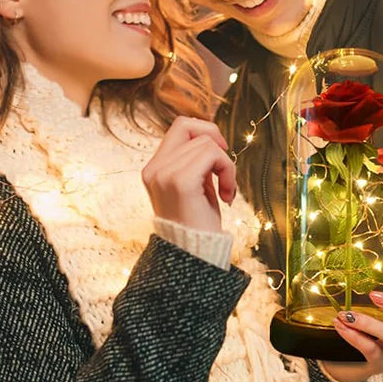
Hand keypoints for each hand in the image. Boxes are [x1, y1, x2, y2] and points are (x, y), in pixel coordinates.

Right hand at [142, 116, 235, 232]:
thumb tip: (213, 137)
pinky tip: (226, 195)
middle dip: (218, 149)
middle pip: (194, 130)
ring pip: (207, 143)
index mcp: (154, 168)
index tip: (218, 155)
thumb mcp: (194, 185)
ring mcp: (164, 174)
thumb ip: (194, 161)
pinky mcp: (180, 181)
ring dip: (226, 166)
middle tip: (224, 175)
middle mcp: (154, 168)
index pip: (180, 126)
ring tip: (225, 191)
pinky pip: (213, 155)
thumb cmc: (197, 223)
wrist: (193, 255)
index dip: (205, 131)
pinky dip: (227, 171)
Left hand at [320, 283, 382, 381]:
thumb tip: (355, 278)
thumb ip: (368, 301)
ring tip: (346, 314)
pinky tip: (341, 326)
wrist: (345, 363)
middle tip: (374, 295)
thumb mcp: (366, 315)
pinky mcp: (379, 364)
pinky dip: (354, 336)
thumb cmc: (358, 333)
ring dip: (367, 322)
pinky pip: (370, 349)